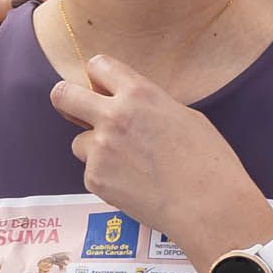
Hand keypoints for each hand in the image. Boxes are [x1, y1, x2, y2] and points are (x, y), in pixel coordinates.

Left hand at [52, 55, 272, 260]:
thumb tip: (134, 110)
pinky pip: (92, 171)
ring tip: (129, 166)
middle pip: (63, 95)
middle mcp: (113, 116)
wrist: (208, 206)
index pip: (98, 65)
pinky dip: (107, 178)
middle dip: (66, 100)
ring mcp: (100, 149)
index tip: (101, 88)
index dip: (98, 77)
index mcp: (139, 94)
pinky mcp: (95, 179)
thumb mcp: (186, 117)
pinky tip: (135, 186)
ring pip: (79, 142)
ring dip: (95, 150)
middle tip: (77, 112)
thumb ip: (151, 107)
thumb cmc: (209, 162)